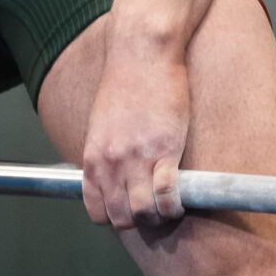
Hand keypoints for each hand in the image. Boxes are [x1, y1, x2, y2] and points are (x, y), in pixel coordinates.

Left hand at [79, 33, 190, 232]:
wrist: (141, 54)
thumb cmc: (125, 83)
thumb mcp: (101, 124)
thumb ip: (105, 154)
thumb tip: (114, 177)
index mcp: (93, 158)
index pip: (97, 211)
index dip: (115, 218)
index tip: (130, 210)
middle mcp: (111, 163)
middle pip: (122, 218)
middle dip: (139, 221)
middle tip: (155, 210)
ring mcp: (136, 159)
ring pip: (144, 213)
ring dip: (160, 217)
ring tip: (170, 207)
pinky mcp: (165, 150)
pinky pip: (167, 195)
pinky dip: (176, 204)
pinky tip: (182, 197)